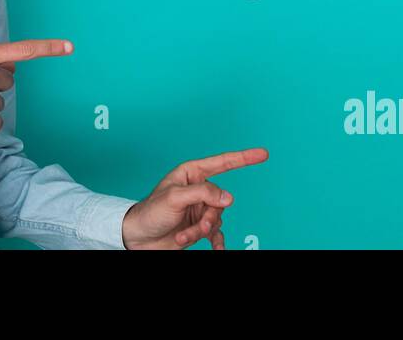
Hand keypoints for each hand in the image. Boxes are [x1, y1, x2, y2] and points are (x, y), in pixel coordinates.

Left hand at [122, 148, 268, 249]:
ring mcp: (200, 209)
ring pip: (217, 219)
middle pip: (221, 200)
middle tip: (196, 225)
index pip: (223, 162)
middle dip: (209, 216)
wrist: (139, 238)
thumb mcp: (174, 198)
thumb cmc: (150, 212)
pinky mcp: (200, 227)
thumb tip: (228, 197)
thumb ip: (203, 193)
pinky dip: (217, 242)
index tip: (263, 154)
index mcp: (191, 174)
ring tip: (182, 237)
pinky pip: (217, 234)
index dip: (244, 157)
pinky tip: (217, 249)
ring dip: (201, 231)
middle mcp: (198, 190)